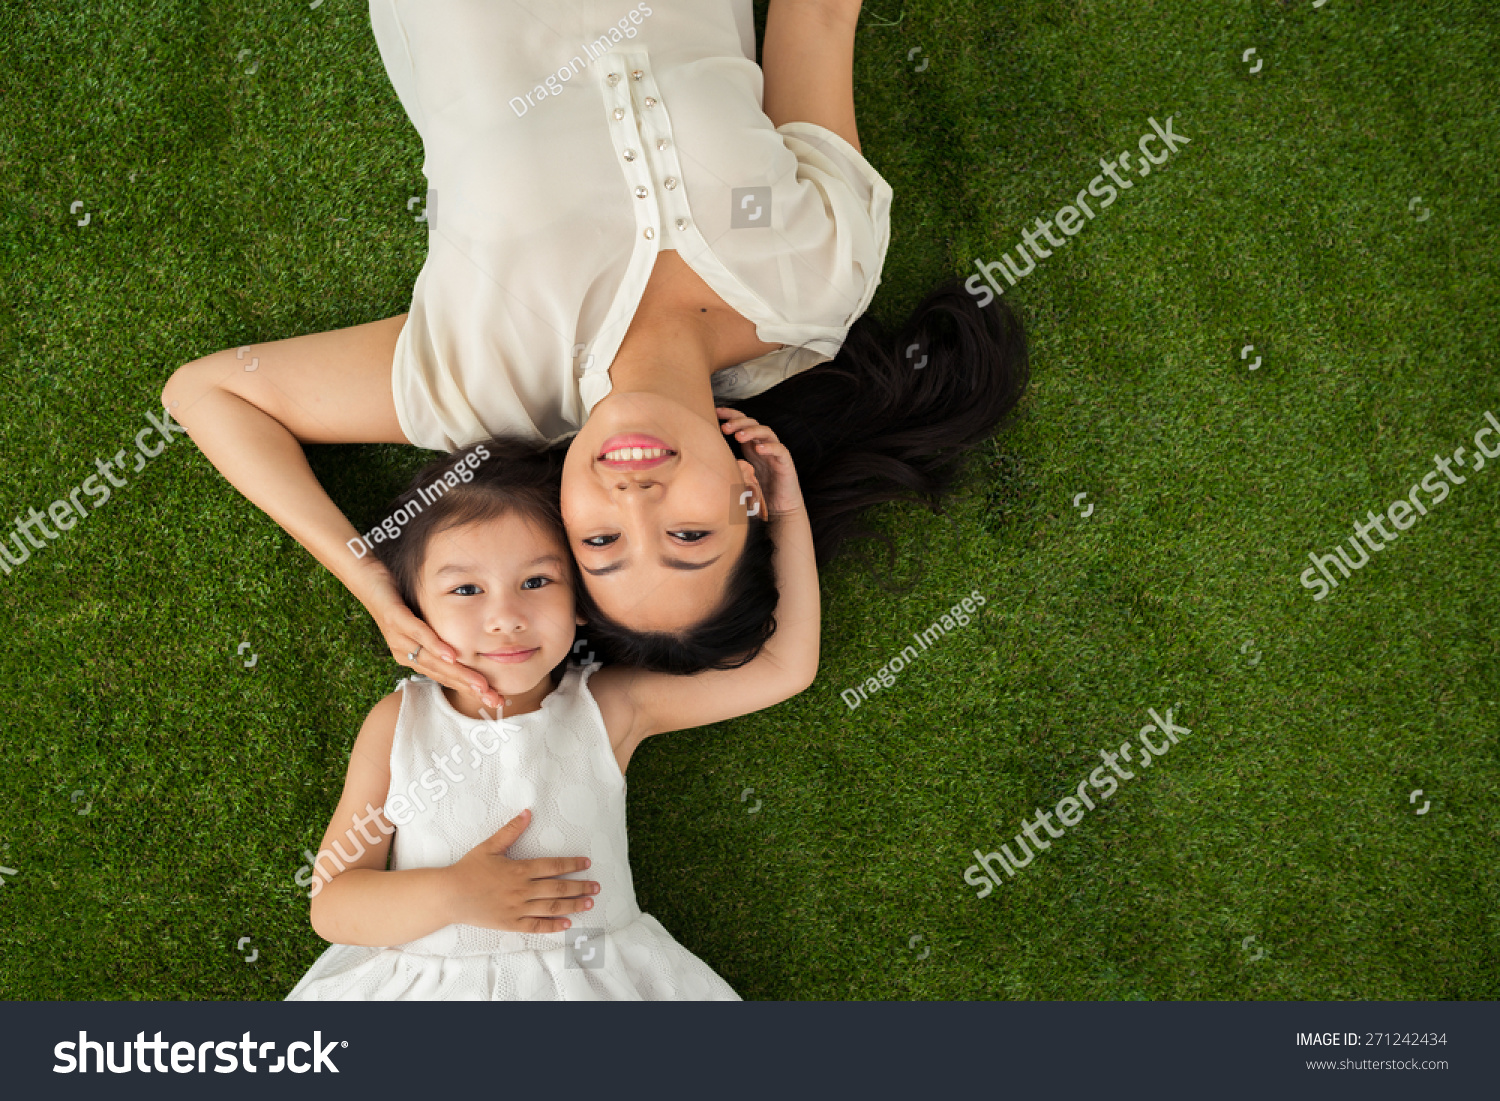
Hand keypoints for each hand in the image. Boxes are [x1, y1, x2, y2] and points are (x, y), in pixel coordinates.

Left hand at [365, 567, 503, 710]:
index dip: (470, 689)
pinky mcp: (394, 617)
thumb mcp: (423, 619)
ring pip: (432, 659)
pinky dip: (435, 646)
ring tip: (480, 685)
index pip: (445, 678)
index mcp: (412, 657)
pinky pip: (417, 633)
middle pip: (442, 674)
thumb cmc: (399, 598)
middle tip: (494, 700)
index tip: (494, 699)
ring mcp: (398, 637)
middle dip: (470, 688)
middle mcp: (405, 653)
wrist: (365, 578)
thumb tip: (468, 643)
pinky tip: (451, 655)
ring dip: (458, 673)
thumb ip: (441, 635)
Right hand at [446, 810, 598, 933]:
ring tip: (589, 903)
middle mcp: (523, 890)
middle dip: (580, 886)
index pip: (554, 866)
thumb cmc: (469, 869)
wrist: (450, 895)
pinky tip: (567, 923)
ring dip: (573, 905)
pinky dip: (553, 926)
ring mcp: (517, 908)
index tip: (586, 864)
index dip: (572, 864)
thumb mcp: (490, 846)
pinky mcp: (510, 923)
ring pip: (551, 907)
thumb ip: (511, 830)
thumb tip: (528, 812)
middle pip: (558, 888)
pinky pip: (536, 926)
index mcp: (520, 869)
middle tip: (596, 886)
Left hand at [717, 407, 805, 516]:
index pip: (742, 423)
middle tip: (725, 427)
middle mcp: (763, 445)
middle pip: (753, 423)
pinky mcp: (785, 463)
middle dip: (739, 422)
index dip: (731, 414)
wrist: (779, 509)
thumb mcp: (737, 476)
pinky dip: (770, 447)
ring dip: (752, 431)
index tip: (716, 411)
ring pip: (766, 432)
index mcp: (751, 446)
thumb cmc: (757, 494)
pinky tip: (758, 449)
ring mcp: (775, 452)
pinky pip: (780, 450)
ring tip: (739, 437)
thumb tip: (703, 460)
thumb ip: (727, 465)